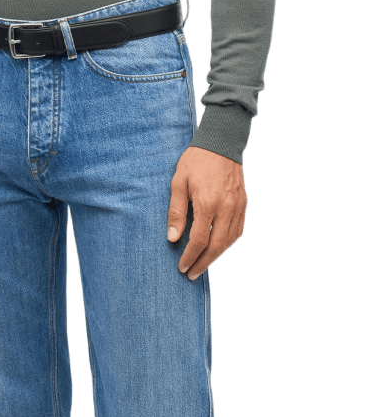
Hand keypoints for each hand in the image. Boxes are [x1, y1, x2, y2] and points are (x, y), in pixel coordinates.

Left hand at [167, 146, 247, 280]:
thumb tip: (173, 237)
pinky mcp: (244, 203)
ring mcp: (237, 206)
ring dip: (216, 256)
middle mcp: (226, 208)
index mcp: (207, 203)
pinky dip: (228, 243)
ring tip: (203, 264)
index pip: (199, 240)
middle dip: (203, 263)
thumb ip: (176, 211)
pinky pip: (239, 230)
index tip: (182, 266)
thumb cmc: (196, 161)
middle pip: (216, 246)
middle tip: (192, 274)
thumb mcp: (178, 182)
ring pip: (229, 241)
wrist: (221, 142)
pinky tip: (219, 247)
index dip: (190, 256)